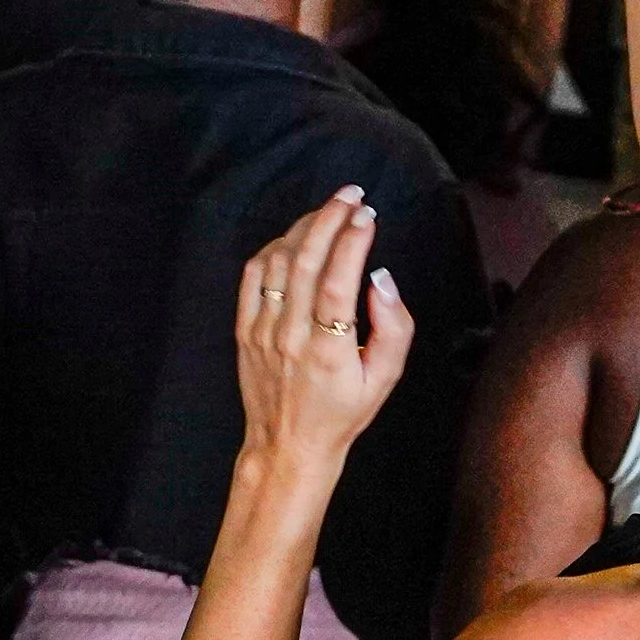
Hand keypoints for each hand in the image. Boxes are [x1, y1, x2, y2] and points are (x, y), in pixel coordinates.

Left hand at [234, 188, 412, 469]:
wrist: (288, 445)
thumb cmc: (342, 412)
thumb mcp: (385, 379)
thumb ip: (394, 327)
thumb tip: (381, 279)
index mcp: (329, 349)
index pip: (338, 280)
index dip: (352, 241)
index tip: (368, 214)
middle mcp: (291, 335)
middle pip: (306, 260)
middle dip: (330, 217)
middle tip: (350, 195)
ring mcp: (263, 330)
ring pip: (279, 262)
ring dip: (303, 227)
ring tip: (328, 211)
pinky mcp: (245, 329)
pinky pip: (254, 276)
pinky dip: (274, 248)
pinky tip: (295, 237)